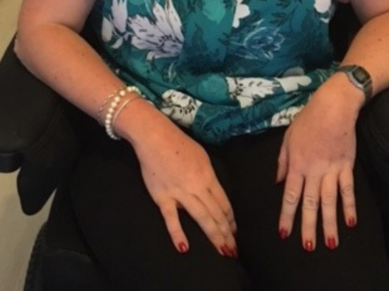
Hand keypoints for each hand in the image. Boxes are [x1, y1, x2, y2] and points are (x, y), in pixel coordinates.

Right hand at [130, 120, 237, 257]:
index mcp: (208, 176)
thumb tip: (213, 193)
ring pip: (201, 217)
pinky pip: (171, 218)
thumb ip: (208, 177)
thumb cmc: (178, 144)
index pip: (224, 203)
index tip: (234, 233)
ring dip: (214, 236)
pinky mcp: (162, 197)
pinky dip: (178, 233)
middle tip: (233, 251)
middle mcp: (197, 186)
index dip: (230, 220)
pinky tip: (184, 248)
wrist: (154, 136)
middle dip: (226, 234)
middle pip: (216, 213)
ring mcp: (180, 192)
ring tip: (222, 252)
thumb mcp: (202, 157)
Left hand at [275, 76, 362, 250]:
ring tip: (330, 243)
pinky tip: (350, 222)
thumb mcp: (288, 138)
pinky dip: (349, 206)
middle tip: (308, 247)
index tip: (284, 233)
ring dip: (330, 222)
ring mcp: (332, 169)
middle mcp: (314, 170)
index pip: (291, 196)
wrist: (334, 106)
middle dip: (308, 226)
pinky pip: (348, 189)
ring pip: (330, 201)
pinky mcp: (347, 165)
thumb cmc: (308, 120)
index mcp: (297, 164)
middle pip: (310, 203)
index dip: (287, 216)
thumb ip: (283, 162)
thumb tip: (279, 183)